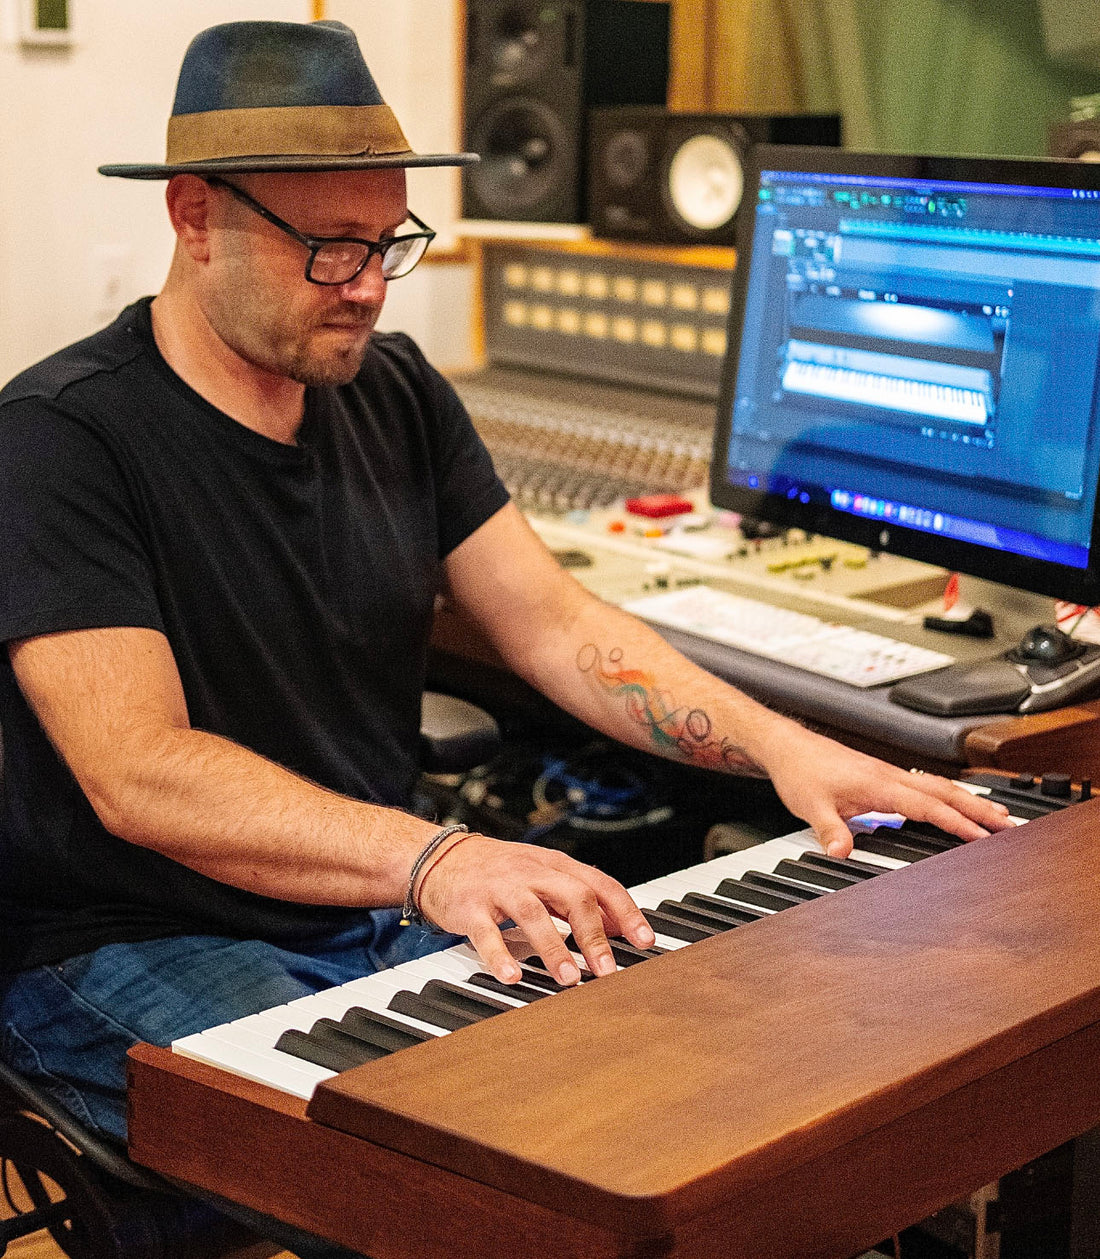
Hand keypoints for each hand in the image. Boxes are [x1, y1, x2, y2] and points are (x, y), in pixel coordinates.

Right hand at [415, 835, 655, 984]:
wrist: (440, 858)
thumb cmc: (497, 871)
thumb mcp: (542, 875)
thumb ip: (578, 899)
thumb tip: (619, 926)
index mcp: (554, 866)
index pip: (600, 884)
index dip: (625, 912)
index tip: (644, 942)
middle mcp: (531, 873)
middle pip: (573, 896)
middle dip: (594, 935)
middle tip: (607, 970)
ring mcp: (500, 888)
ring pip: (533, 913)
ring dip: (554, 948)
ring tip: (569, 979)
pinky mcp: (471, 907)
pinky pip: (487, 932)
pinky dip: (500, 955)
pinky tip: (512, 976)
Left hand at [755, 722, 1012, 857]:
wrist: (787, 748)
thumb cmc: (800, 772)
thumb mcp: (811, 807)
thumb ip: (831, 831)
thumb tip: (841, 853)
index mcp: (880, 784)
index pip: (928, 806)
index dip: (957, 822)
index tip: (983, 836)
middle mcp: (889, 776)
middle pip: (945, 792)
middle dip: (979, 808)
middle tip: (1009, 824)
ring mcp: (887, 774)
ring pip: (937, 786)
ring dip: (967, 800)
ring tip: (995, 814)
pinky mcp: (881, 775)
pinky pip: (924, 785)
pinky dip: (947, 795)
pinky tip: (952, 803)